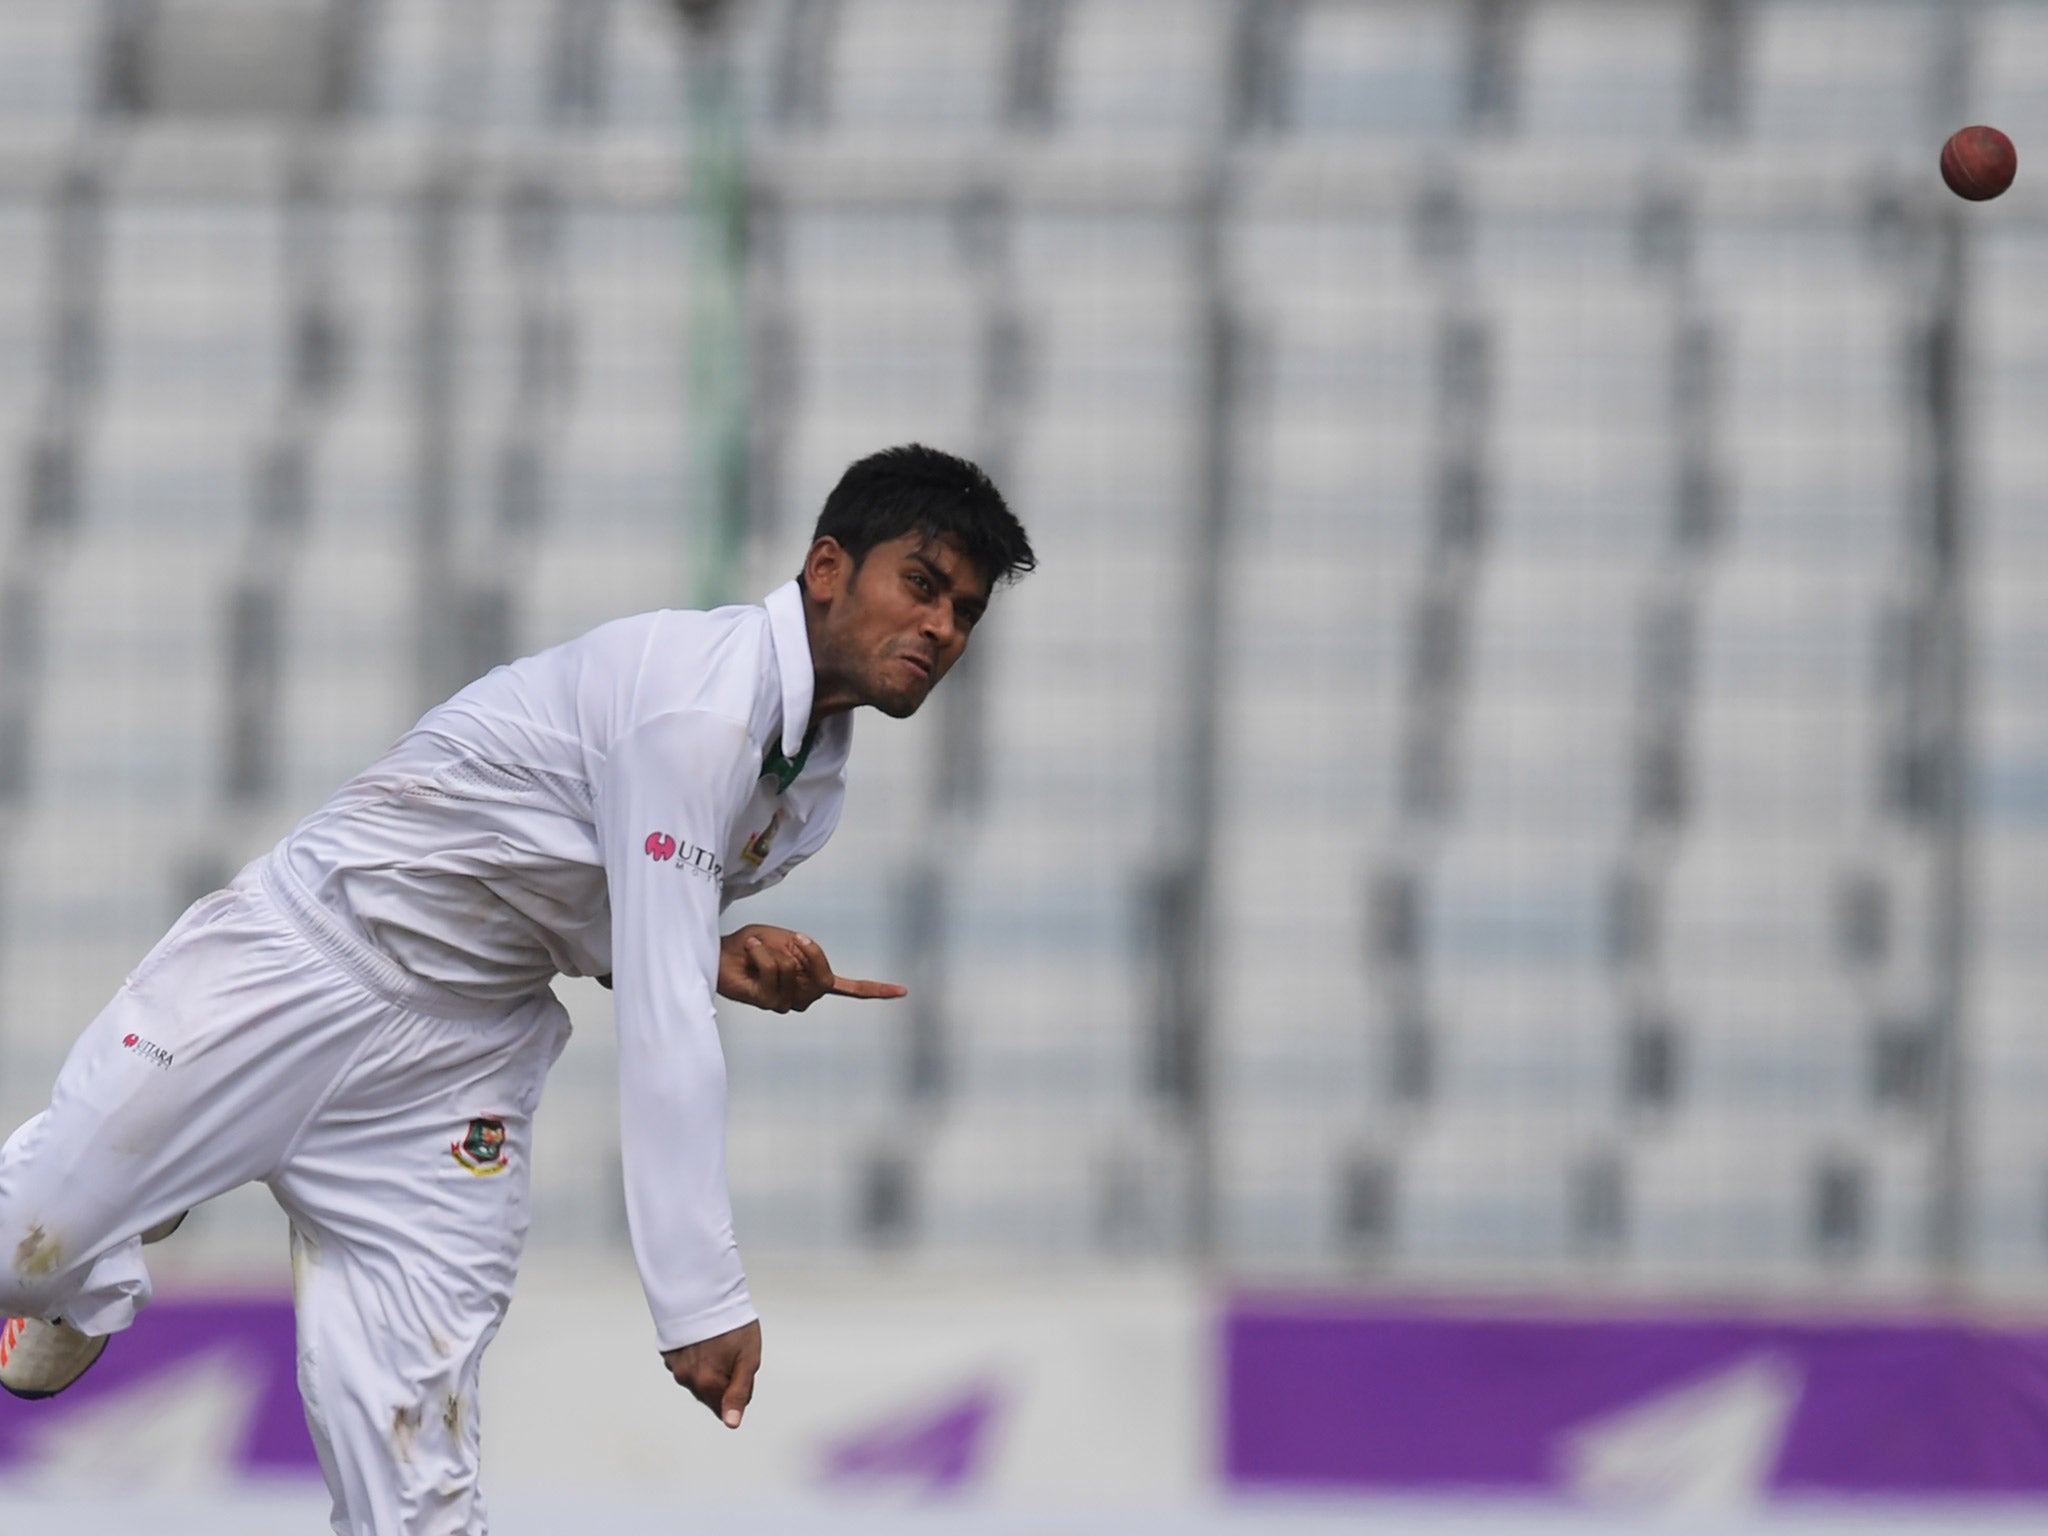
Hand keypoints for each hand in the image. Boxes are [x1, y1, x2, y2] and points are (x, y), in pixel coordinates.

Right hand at [662, 1319, 761, 1428]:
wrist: (706, 1293)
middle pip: (708, 1393)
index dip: (736, 1389)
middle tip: (730, 1353)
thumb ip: (739, 1394)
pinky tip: (702, 1340)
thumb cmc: (732, 1324)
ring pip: (695, 1379)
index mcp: (707, 1384)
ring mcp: (675, 1365)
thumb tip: (731, 1423)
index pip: (722, 1408)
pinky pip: (684, 1363)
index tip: (739, 1369)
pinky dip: (693, 1357)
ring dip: (705, 1368)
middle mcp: (687, 1378)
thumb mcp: (748, 1360)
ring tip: (715, 1343)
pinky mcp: (668, 1352)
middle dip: (721, 1379)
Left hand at [716, 925, 906, 1012]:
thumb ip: (800, 950)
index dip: (876, 990)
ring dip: (774, 951)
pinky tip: (751, 949)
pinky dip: (761, 954)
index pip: (850, 989)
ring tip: (758, 947)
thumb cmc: (753, 946)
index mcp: (814, 980)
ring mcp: (787, 1003)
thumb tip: (808, 961)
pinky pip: (773, 972)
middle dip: (811, 954)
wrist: (723, 953)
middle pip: (824, 979)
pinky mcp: (766, 1002)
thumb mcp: (785, 939)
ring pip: (793, 972)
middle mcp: (805, 997)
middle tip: (795, 939)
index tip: (903, 991)